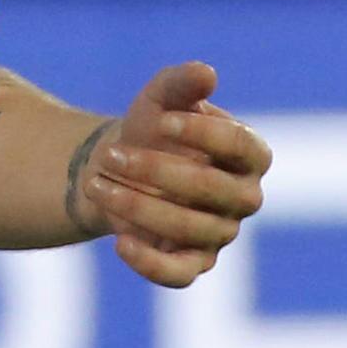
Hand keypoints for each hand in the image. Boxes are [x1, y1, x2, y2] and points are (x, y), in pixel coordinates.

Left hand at [76, 62, 270, 288]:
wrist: (119, 165)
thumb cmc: (152, 128)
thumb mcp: (161, 98)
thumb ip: (182, 84)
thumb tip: (206, 72)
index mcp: (249, 154)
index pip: (242, 146)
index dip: (203, 134)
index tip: (159, 121)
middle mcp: (243, 197)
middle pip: (212, 190)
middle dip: (156, 170)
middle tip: (111, 155)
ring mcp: (220, 233)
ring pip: (189, 229)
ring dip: (136, 206)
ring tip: (96, 183)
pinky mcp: (192, 262)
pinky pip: (180, 275)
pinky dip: (150, 264)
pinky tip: (120, 241)